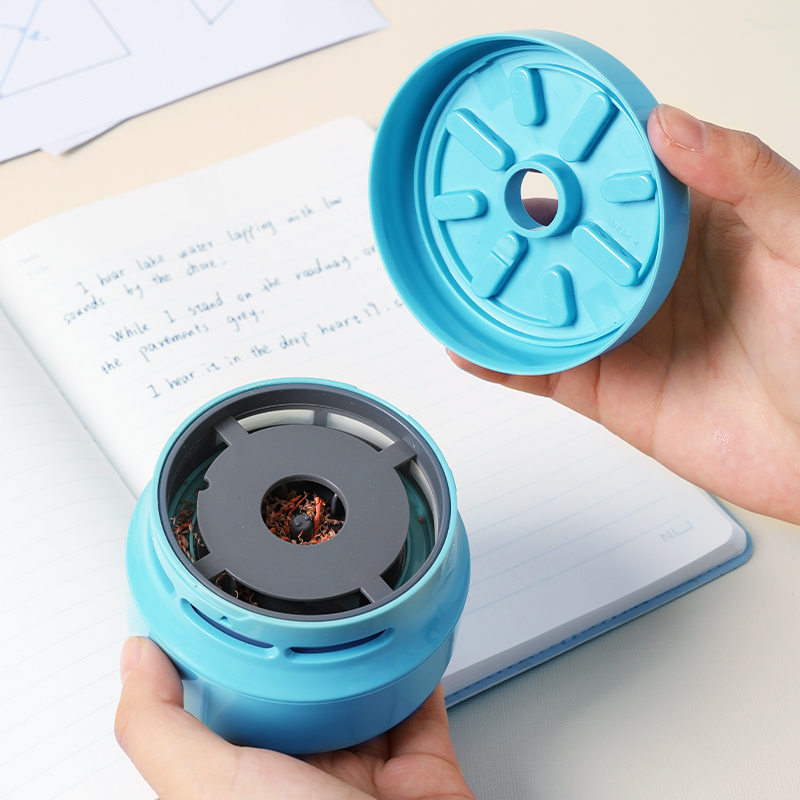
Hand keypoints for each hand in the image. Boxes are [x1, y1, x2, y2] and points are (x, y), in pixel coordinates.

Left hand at [115, 637, 475, 799]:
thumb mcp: (206, 789)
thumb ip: (159, 727)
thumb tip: (134, 659)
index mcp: (243, 785)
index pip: (226, 705)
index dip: (222, 655)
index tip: (219, 606)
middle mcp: (299, 778)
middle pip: (298, 692)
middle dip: (299, 646)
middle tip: (294, 594)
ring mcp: (360, 772)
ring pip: (361, 691)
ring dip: (363, 649)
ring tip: (351, 605)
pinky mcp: (416, 766)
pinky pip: (419, 701)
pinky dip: (418, 668)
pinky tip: (407, 636)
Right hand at [451, 104, 799, 523]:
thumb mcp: (799, 238)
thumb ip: (743, 174)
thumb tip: (670, 126)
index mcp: (689, 231)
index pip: (614, 186)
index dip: (570, 163)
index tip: (529, 144)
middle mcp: (645, 280)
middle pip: (564, 244)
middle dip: (515, 226)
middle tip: (473, 209)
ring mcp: (619, 334)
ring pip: (541, 306)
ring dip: (495, 292)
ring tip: (452, 273)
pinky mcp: (603, 388)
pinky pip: (538, 369)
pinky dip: (497, 359)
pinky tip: (467, 342)